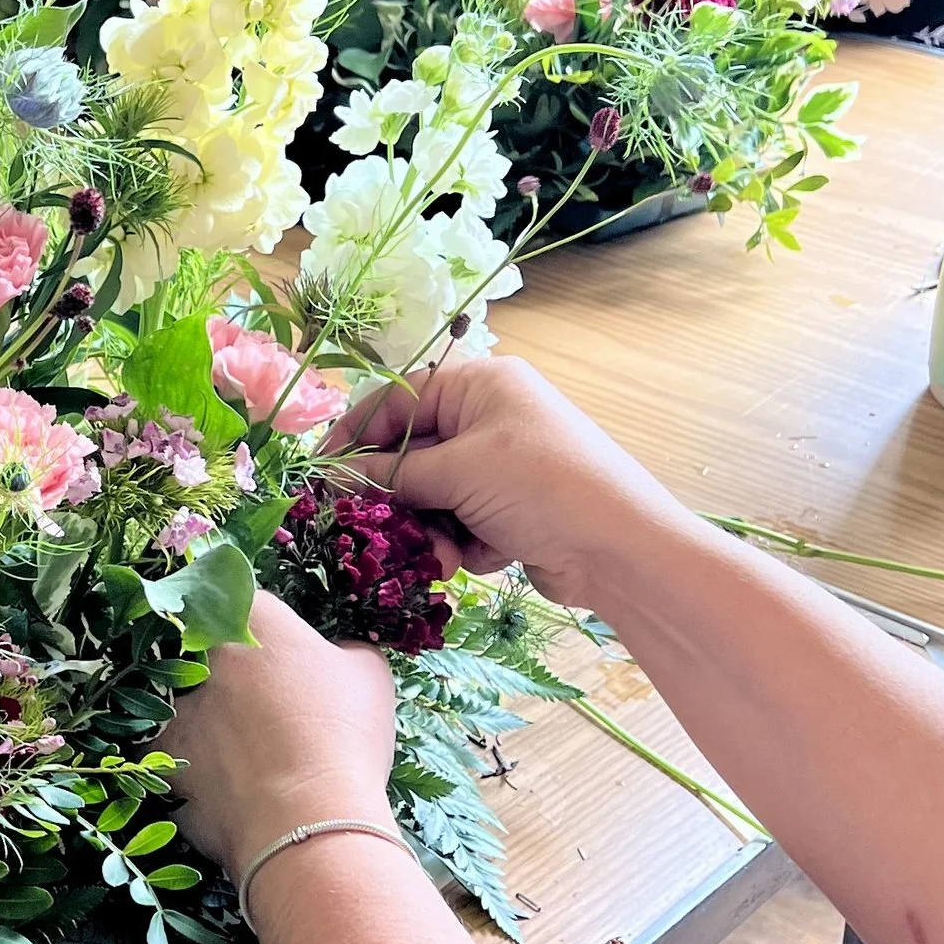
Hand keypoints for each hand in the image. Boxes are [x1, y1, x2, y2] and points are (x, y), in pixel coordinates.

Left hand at [161, 593, 398, 880]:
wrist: (308, 818)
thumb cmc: (344, 737)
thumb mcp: (368, 677)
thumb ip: (346, 650)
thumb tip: (338, 652)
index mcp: (251, 615)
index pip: (244, 602)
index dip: (264, 633)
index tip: (281, 659)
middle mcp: (201, 650)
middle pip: (206, 648)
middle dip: (227, 671)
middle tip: (261, 706)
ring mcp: (175, 702)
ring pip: (182, 699)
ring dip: (206, 716)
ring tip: (245, 749)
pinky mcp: (159, 753)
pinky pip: (170, 750)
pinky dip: (193, 762)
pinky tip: (225, 781)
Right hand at [344, 356, 681, 610]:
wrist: (621, 549)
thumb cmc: (542, 486)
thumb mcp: (458, 471)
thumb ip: (392, 475)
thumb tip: (336, 480)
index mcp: (480, 386)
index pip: (396, 400)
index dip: (355, 436)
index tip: (322, 474)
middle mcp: (489, 420)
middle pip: (411, 454)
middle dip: (399, 496)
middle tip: (373, 528)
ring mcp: (502, 468)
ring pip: (432, 497)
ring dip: (431, 528)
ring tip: (445, 552)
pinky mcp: (511, 512)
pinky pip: (459, 524)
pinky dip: (463, 544)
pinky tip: (483, 558)